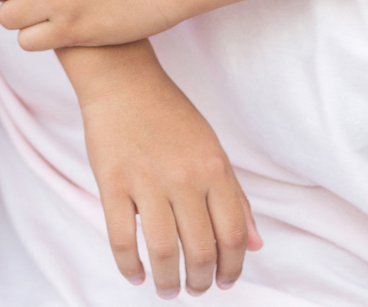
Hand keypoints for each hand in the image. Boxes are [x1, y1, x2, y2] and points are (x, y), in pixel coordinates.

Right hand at [71, 51, 261, 294]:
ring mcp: (147, 182)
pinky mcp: (112, 184)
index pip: (233, 234)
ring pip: (163, 252)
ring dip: (168, 281)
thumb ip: (235, 197)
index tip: (225, 281)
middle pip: (200, 250)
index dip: (232, 267)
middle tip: (195, 289)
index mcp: (214, 169)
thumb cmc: (170, 115)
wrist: (124, 81)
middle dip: (200, 281)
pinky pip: (121, 239)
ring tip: (168, 289)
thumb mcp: (212, 149)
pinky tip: (136, 275)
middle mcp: (185, 178)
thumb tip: (255, 245)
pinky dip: (129, 266)